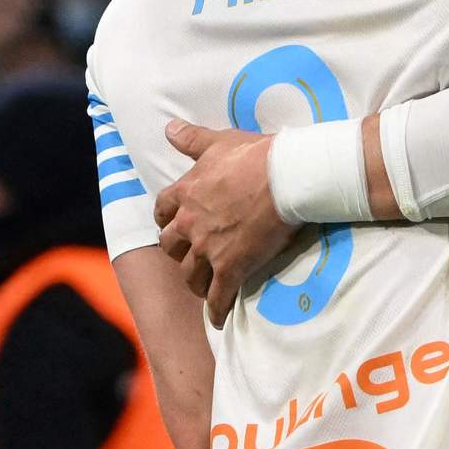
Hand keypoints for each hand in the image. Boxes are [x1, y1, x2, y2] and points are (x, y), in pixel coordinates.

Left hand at [156, 117, 307, 323]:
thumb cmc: (254, 156)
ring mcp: (209, 249)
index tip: (172, 224)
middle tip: (190, 256)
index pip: (162, 211)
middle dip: (178, 253)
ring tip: (203, 288)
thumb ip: (191, 139)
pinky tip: (218, 319)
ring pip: (190, 275)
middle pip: (171, 247)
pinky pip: (218, 296)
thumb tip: (169, 128)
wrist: (285, 177)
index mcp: (185, 193)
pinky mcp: (232, 268)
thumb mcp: (218, 142)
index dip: (165, 220)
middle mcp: (190, 224)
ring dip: (195, 282)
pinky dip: (216, 310)